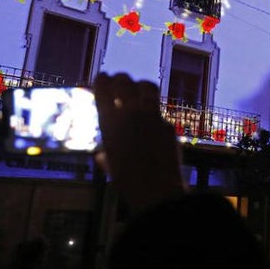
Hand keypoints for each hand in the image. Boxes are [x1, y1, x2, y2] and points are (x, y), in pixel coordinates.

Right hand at [93, 73, 184, 213]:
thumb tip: (101, 156)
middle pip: (124, 80)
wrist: (156, 189)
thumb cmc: (127, 181)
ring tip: (139, 92)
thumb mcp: (111, 166)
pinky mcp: (168, 123)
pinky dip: (155, 113)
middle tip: (121, 83)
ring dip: (141, 86)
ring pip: (147, 86)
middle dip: (121, 80)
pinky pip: (160, 111)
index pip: (103, 87)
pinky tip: (153, 122)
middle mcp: (129, 114)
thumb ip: (106, 156)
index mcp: (109, 122)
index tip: (103, 79)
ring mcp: (151, 116)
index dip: (103, 80)